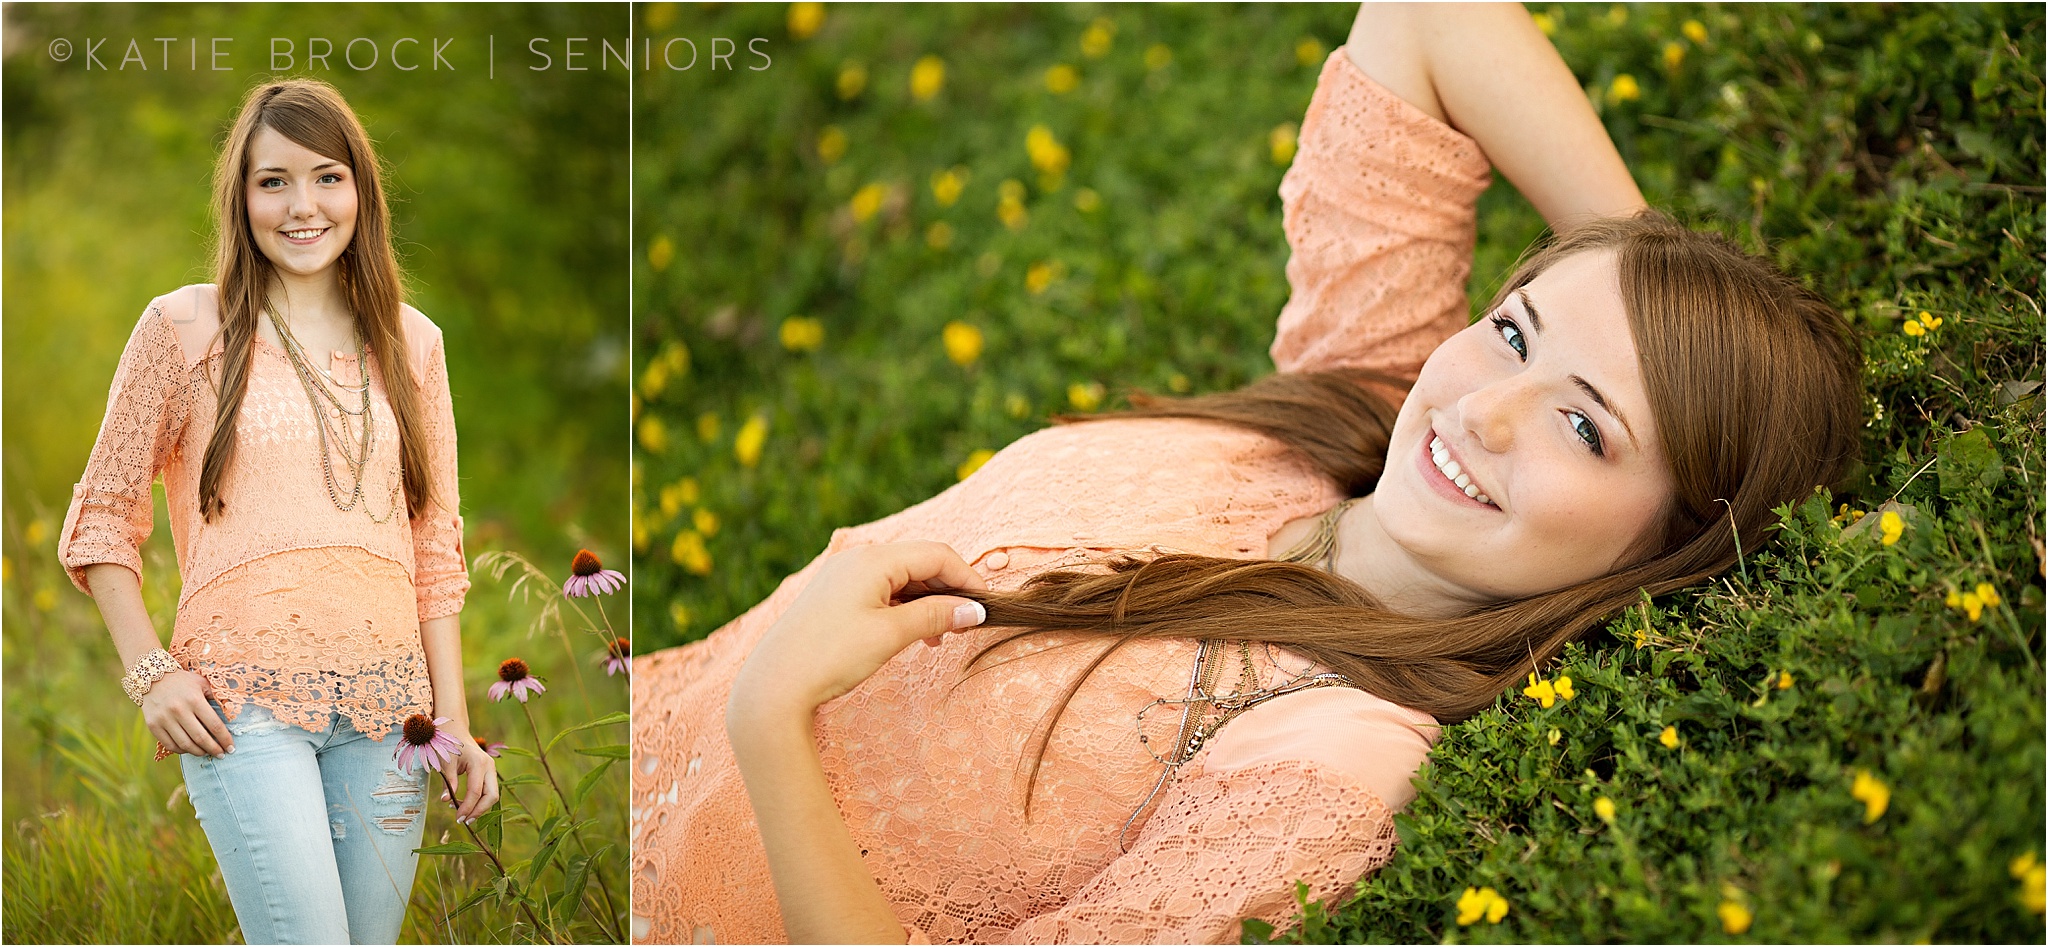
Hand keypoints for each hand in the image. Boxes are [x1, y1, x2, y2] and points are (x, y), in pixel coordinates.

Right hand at [141, 669, 233, 757]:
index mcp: (195, 700)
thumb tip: (231, 714)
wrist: (152, 677)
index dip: (225, 739)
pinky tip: (190, 749)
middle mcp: (179, 710)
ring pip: (185, 744)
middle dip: (214, 749)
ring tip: (207, 753)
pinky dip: (182, 750)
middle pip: (201, 738)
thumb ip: (216, 697)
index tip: (231, 748)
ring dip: (199, 752)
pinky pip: (169, 745)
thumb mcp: (202, 684)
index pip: (215, 725)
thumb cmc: (183, 682)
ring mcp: (164, 719)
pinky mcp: (153, 726)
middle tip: (222, 755)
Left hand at [437, 726, 499, 823]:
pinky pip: (488, 791)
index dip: (467, 807)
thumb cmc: (448, 746)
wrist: (456, 731)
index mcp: (478, 763)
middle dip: (479, 811)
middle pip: (492, 796)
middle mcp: (489, 767)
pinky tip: (464, 804)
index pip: (475, 792)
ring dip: (479, 807)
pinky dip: (479, 801)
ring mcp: (491, 770)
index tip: (458, 818)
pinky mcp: (489, 774)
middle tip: (464, 820)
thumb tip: (446, 801)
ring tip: (461, 813)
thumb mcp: (445, 763)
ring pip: (492, 795)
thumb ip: (448, 781)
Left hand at [728, 541, 987, 724]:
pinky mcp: (835, 596)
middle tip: (967, 625)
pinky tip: (914, 635)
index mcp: (873, 560)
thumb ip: (935, 617)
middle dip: (948, 591)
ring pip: (902, 579)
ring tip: (940, 638)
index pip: (937, 555)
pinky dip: (904, 609)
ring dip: (927, 602)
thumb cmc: (832, 655)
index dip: (967, 578)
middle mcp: (858, 559)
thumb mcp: (890, 635)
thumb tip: (974, 610)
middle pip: (920, 563)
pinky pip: (882, 591)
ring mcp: (843, 576)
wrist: (774, 684)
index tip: (986, 608)